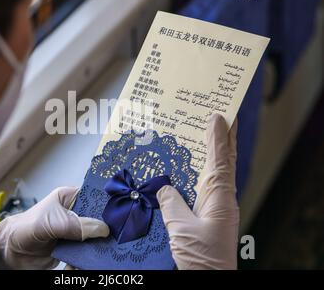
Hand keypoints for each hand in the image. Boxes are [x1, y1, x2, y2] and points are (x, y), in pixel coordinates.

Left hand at [0, 187, 109, 269]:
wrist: (12, 251)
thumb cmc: (25, 227)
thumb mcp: (52, 222)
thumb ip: (76, 225)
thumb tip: (102, 228)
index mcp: (71, 198)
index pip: (95, 197)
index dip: (107, 204)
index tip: (118, 213)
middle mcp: (76, 213)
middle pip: (99, 219)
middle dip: (106, 229)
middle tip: (114, 236)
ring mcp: (76, 231)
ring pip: (96, 238)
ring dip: (99, 246)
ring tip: (103, 252)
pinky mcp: (73, 248)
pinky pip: (87, 253)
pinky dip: (88, 259)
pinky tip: (84, 262)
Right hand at [157, 114, 238, 269]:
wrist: (210, 281)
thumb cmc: (202, 258)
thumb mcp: (182, 229)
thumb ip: (172, 203)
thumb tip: (164, 187)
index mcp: (220, 197)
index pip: (220, 159)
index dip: (218, 136)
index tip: (219, 115)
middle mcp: (221, 199)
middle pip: (223, 161)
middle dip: (222, 138)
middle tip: (219, 116)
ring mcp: (216, 208)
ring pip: (215, 173)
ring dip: (213, 152)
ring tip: (206, 134)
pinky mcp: (208, 216)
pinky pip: (205, 187)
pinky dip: (201, 172)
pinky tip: (191, 169)